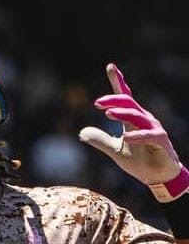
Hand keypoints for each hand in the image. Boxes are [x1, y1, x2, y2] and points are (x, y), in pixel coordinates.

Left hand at [79, 64, 188, 200]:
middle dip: (114, 99)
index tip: (110, 66)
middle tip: (97, 103)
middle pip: (129, 102)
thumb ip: (100, 140)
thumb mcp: (114, 150)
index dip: (118, 81)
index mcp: (133, 119)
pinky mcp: (161, 141)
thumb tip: (81, 132)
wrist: (158, 177)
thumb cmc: (139, 160)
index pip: (125, 97)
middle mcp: (144, 120)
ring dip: (122, 113)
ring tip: (107, 113)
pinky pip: (150, 135)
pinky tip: (126, 137)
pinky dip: (138, 136)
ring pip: (137, 116)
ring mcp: (154, 129)